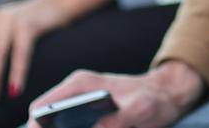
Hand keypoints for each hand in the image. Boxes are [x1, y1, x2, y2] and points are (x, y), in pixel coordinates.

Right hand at [27, 63, 205, 127]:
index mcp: (81, 84)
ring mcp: (78, 102)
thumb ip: (117, 121)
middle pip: (43, 120)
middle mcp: (74, 91)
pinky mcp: (85, 114)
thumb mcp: (140, 110)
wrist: (167, 93)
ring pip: (54, 126)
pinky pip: (67, 127)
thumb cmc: (154, 98)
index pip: (41, 107)